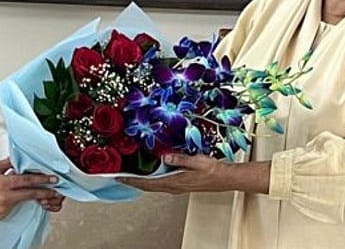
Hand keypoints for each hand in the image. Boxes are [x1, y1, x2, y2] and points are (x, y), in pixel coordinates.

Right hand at [0, 158, 60, 219]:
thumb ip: (8, 164)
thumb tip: (19, 159)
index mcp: (3, 184)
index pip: (28, 181)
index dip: (42, 180)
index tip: (53, 179)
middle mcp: (4, 197)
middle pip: (29, 194)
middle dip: (44, 192)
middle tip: (54, 190)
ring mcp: (2, 208)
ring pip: (19, 201)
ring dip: (21, 196)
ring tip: (9, 189)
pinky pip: (10, 208)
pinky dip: (10, 202)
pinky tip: (2, 197)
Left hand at [117, 153, 233, 193]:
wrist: (224, 178)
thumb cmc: (212, 170)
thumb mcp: (196, 161)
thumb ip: (179, 159)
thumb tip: (164, 157)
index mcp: (175, 182)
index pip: (149, 183)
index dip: (133, 181)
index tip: (121, 178)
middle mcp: (174, 187)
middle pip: (148, 187)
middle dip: (133, 182)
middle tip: (120, 178)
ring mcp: (177, 187)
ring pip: (154, 187)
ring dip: (141, 182)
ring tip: (131, 177)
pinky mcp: (180, 185)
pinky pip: (161, 184)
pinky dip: (151, 181)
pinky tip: (150, 176)